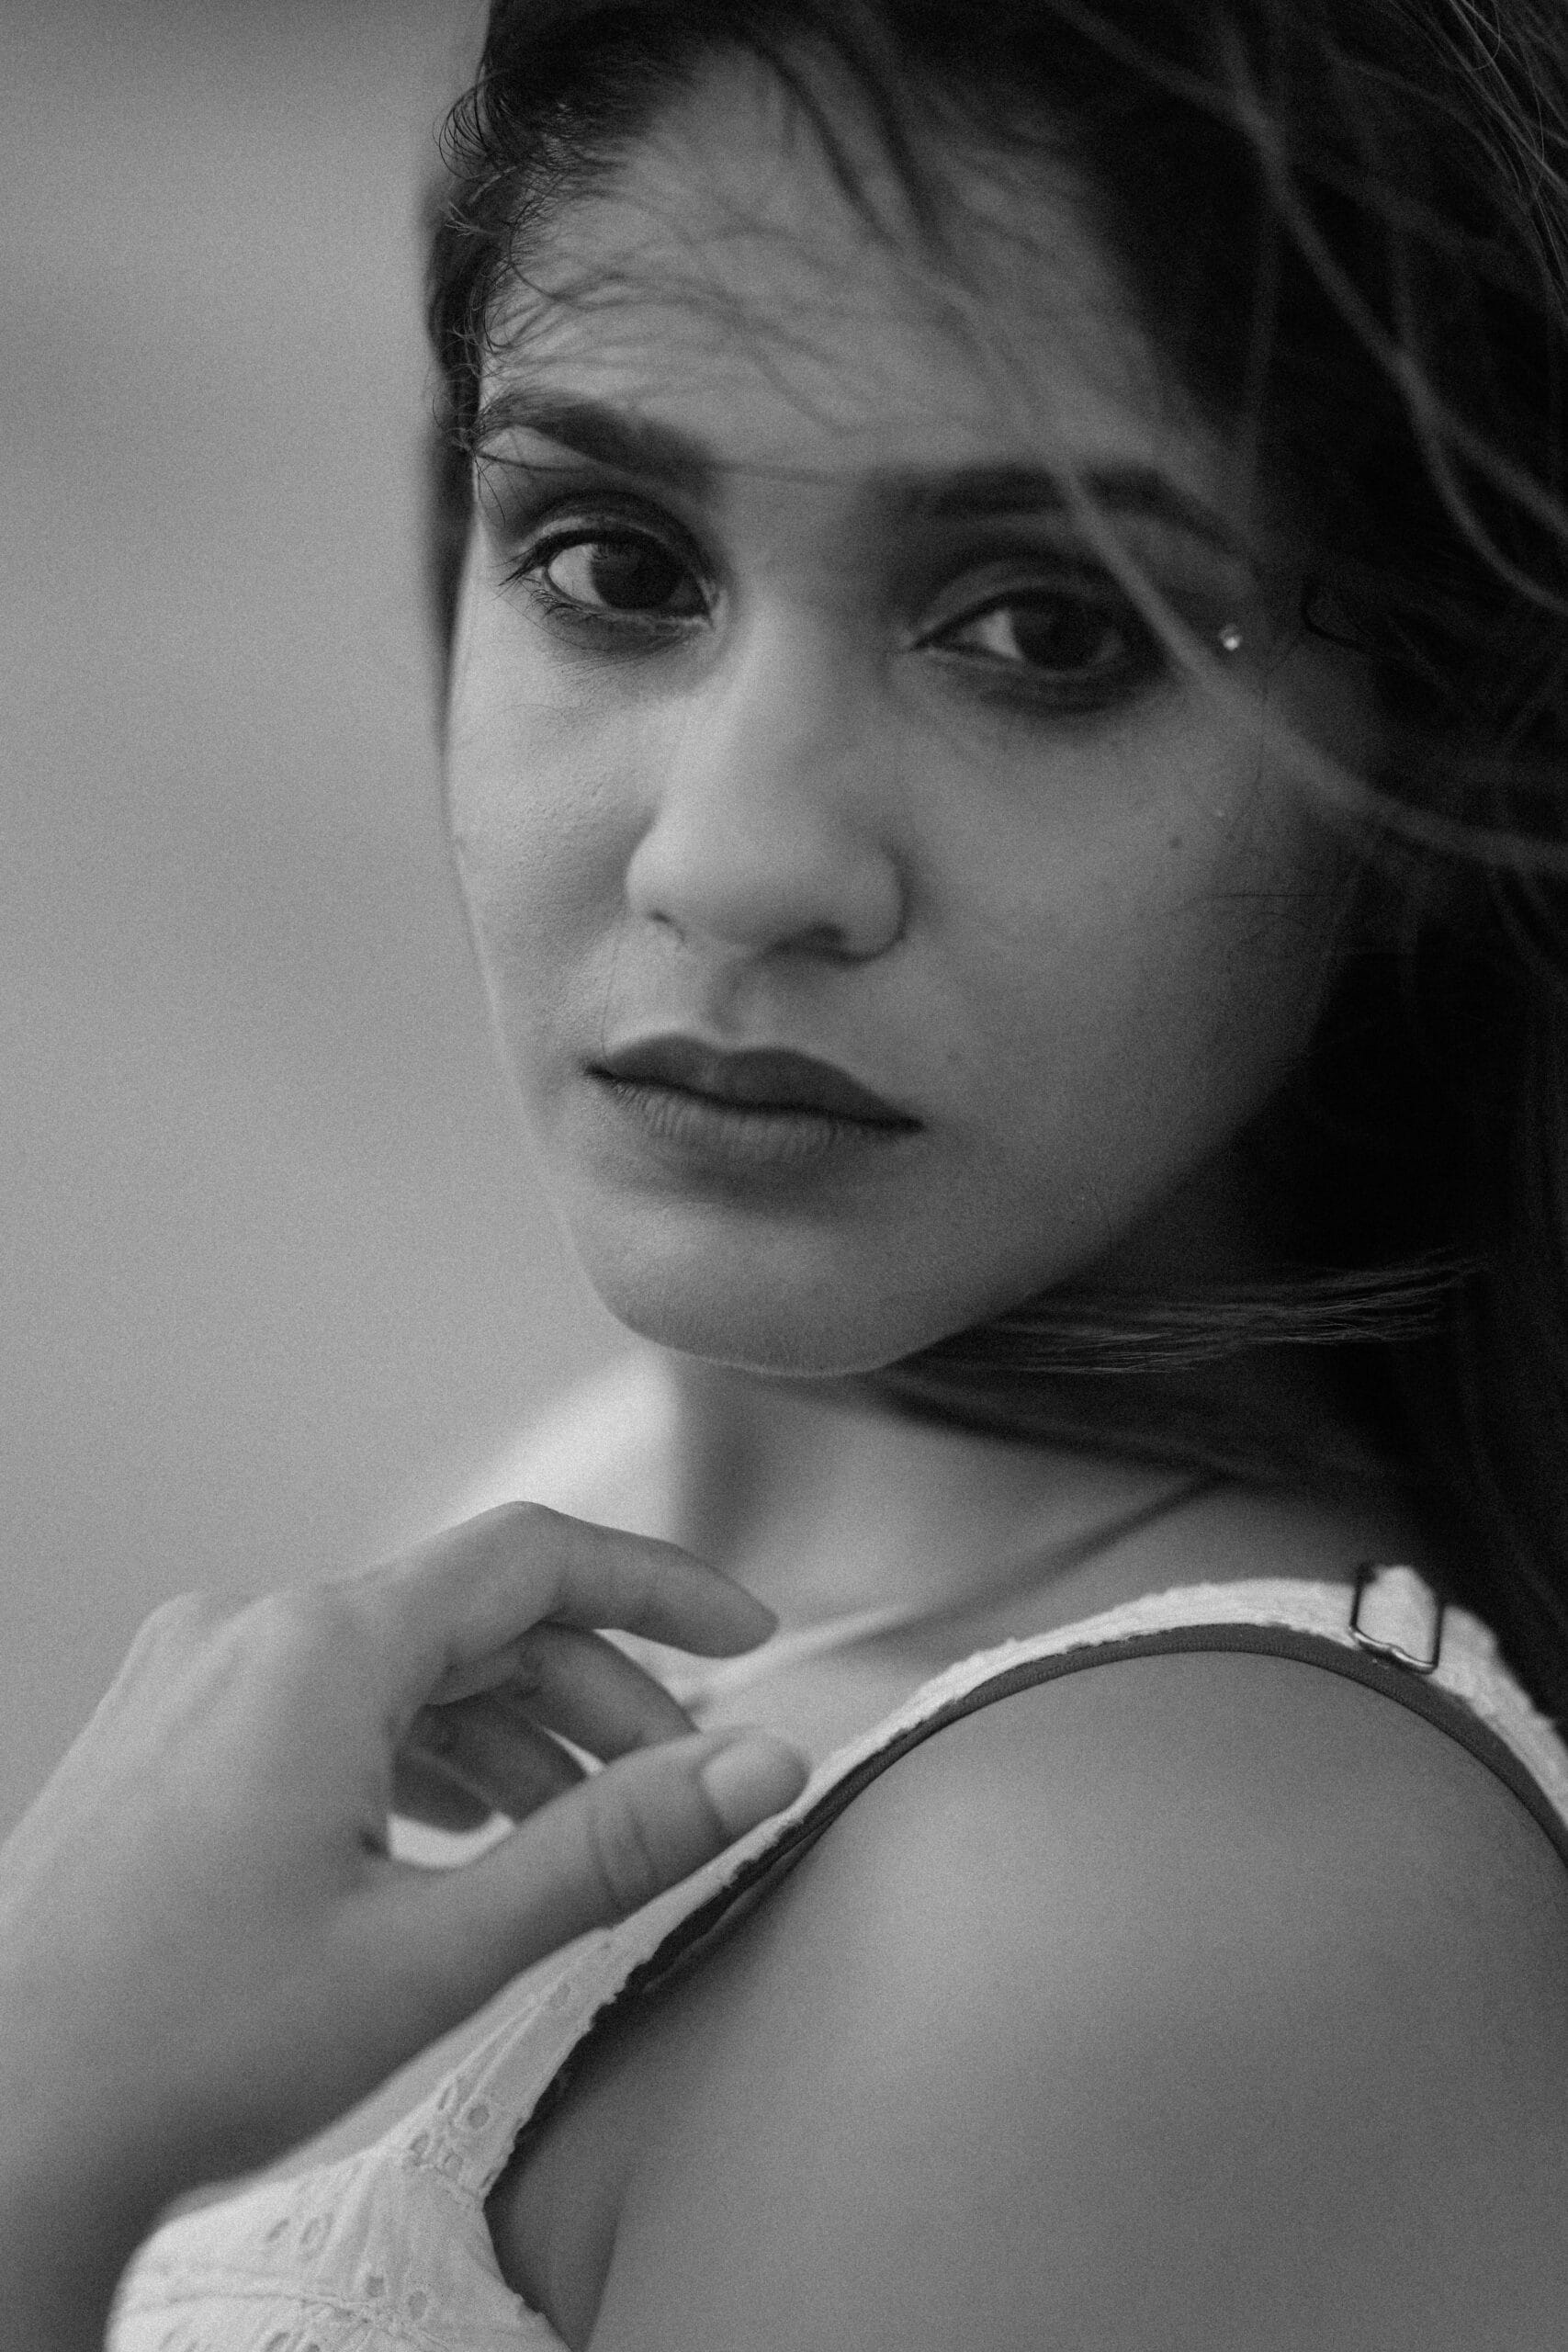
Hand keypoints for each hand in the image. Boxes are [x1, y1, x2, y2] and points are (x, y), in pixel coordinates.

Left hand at [0, 1506, 805, 2333]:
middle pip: (473, 1621)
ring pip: (400, 1666)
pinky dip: (417, 1754)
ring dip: (507, 1735)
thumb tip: (764, 1765)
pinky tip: (457, 1839)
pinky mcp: (163, 1729)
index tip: (750, 1636)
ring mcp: (193, 1675)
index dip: (660, 1587)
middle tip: (676, 1794)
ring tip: (574, 1840)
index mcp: (318, 1649)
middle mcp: (249, 1630)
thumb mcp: (435, 1952)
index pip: (535, 1558)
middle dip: (592, 1699)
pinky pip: (325, 1703)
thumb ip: (614, 1845)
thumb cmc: (186, 2049)